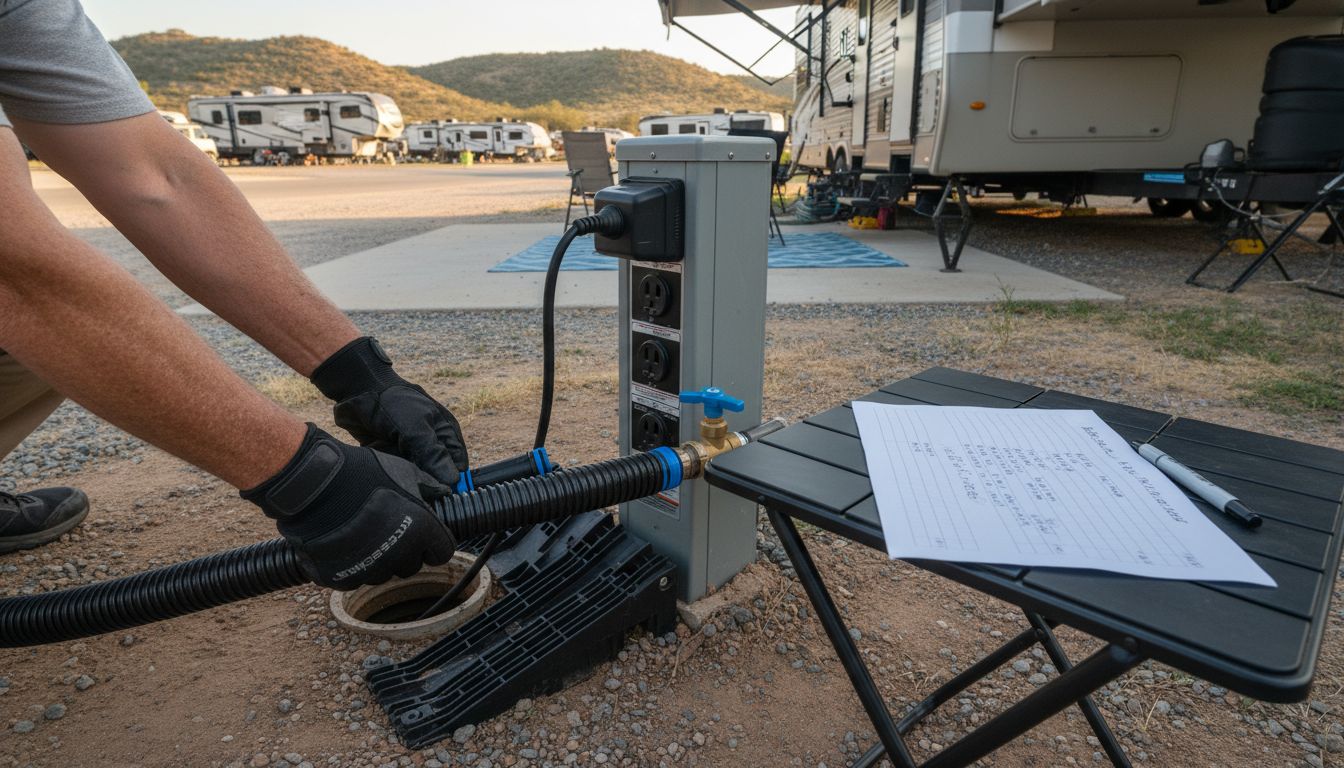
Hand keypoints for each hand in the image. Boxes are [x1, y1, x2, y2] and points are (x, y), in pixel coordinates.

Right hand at [241, 424, 456, 589]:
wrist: (315, 485)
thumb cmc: (362, 473)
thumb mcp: (404, 471)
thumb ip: (429, 485)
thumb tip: (443, 491)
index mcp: (421, 531)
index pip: (442, 553)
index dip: (434, 544)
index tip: (425, 537)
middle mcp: (399, 555)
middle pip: (411, 566)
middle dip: (404, 552)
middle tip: (388, 531)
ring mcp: (370, 570)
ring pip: (383, 574)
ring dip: (378, 560)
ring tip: (363, 536)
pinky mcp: (343, 578)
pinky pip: (355, 579)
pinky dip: (351, 567)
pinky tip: (344, 547)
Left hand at [310, 337, 467, 485]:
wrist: (360, 391)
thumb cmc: (393, 403)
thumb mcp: (415, 427)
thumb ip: (433, 454)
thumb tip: (453, 481)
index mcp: (447, 434)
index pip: (457, 467)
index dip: (450, 481)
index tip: (437, 489)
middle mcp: (432, 445)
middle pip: (435, 476)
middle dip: (420, 475)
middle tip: (406, 466)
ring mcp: (412, 452)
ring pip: (413, 475)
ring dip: (400, 470)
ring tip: (389, 452)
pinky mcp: (394, 457)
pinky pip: (395, 472)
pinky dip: (387, 467)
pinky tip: (379, 453)